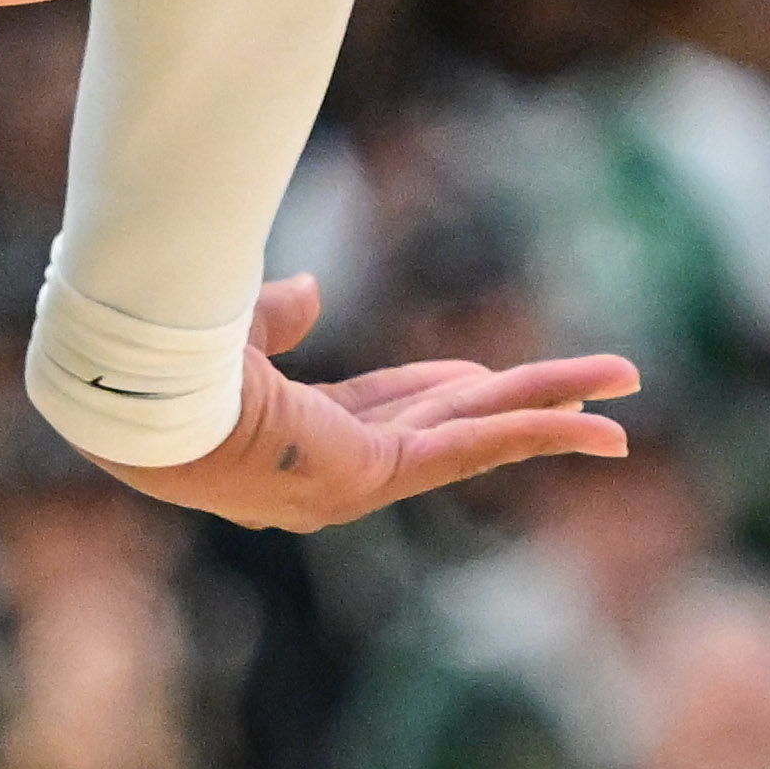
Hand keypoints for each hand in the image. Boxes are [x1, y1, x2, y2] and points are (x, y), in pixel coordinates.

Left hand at [98, 281, 636, 533]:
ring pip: (481, 433)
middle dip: (525, 405)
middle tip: (589, 393)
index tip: (483, 376)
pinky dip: (541, 434)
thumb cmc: (171, 373)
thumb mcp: (235, 333)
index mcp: (303, 437)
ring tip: (622, 403)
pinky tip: (599, 430)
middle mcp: (340, 468)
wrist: (147, 405)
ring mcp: (364, 478)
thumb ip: (272, 318)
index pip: (392, 412)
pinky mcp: (380, 473)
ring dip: (556, 415)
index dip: (443, 390)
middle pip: (454, 424)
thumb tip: (308, 290)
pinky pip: (477, 448)